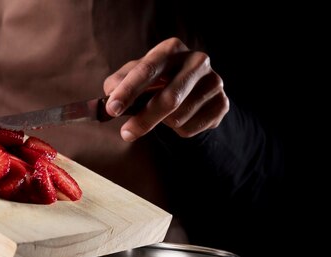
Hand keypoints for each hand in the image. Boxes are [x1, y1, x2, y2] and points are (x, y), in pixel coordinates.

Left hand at [104, 37, 228, 140]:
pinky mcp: (221, 103)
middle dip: (144, 119)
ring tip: (161, 117)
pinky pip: (192, 128)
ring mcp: (213, 81)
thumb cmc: (154, 82)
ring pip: (180, 117)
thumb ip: (117, 85)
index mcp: (171, 49)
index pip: (147, 70)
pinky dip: (178, 131)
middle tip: (126, 133)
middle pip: (169, 98)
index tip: (112, 109)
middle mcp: (196, 60)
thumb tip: (109, 101)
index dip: (128, 91)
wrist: (190, 90)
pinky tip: (179, 120)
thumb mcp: (132, 77)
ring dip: (162, 125)